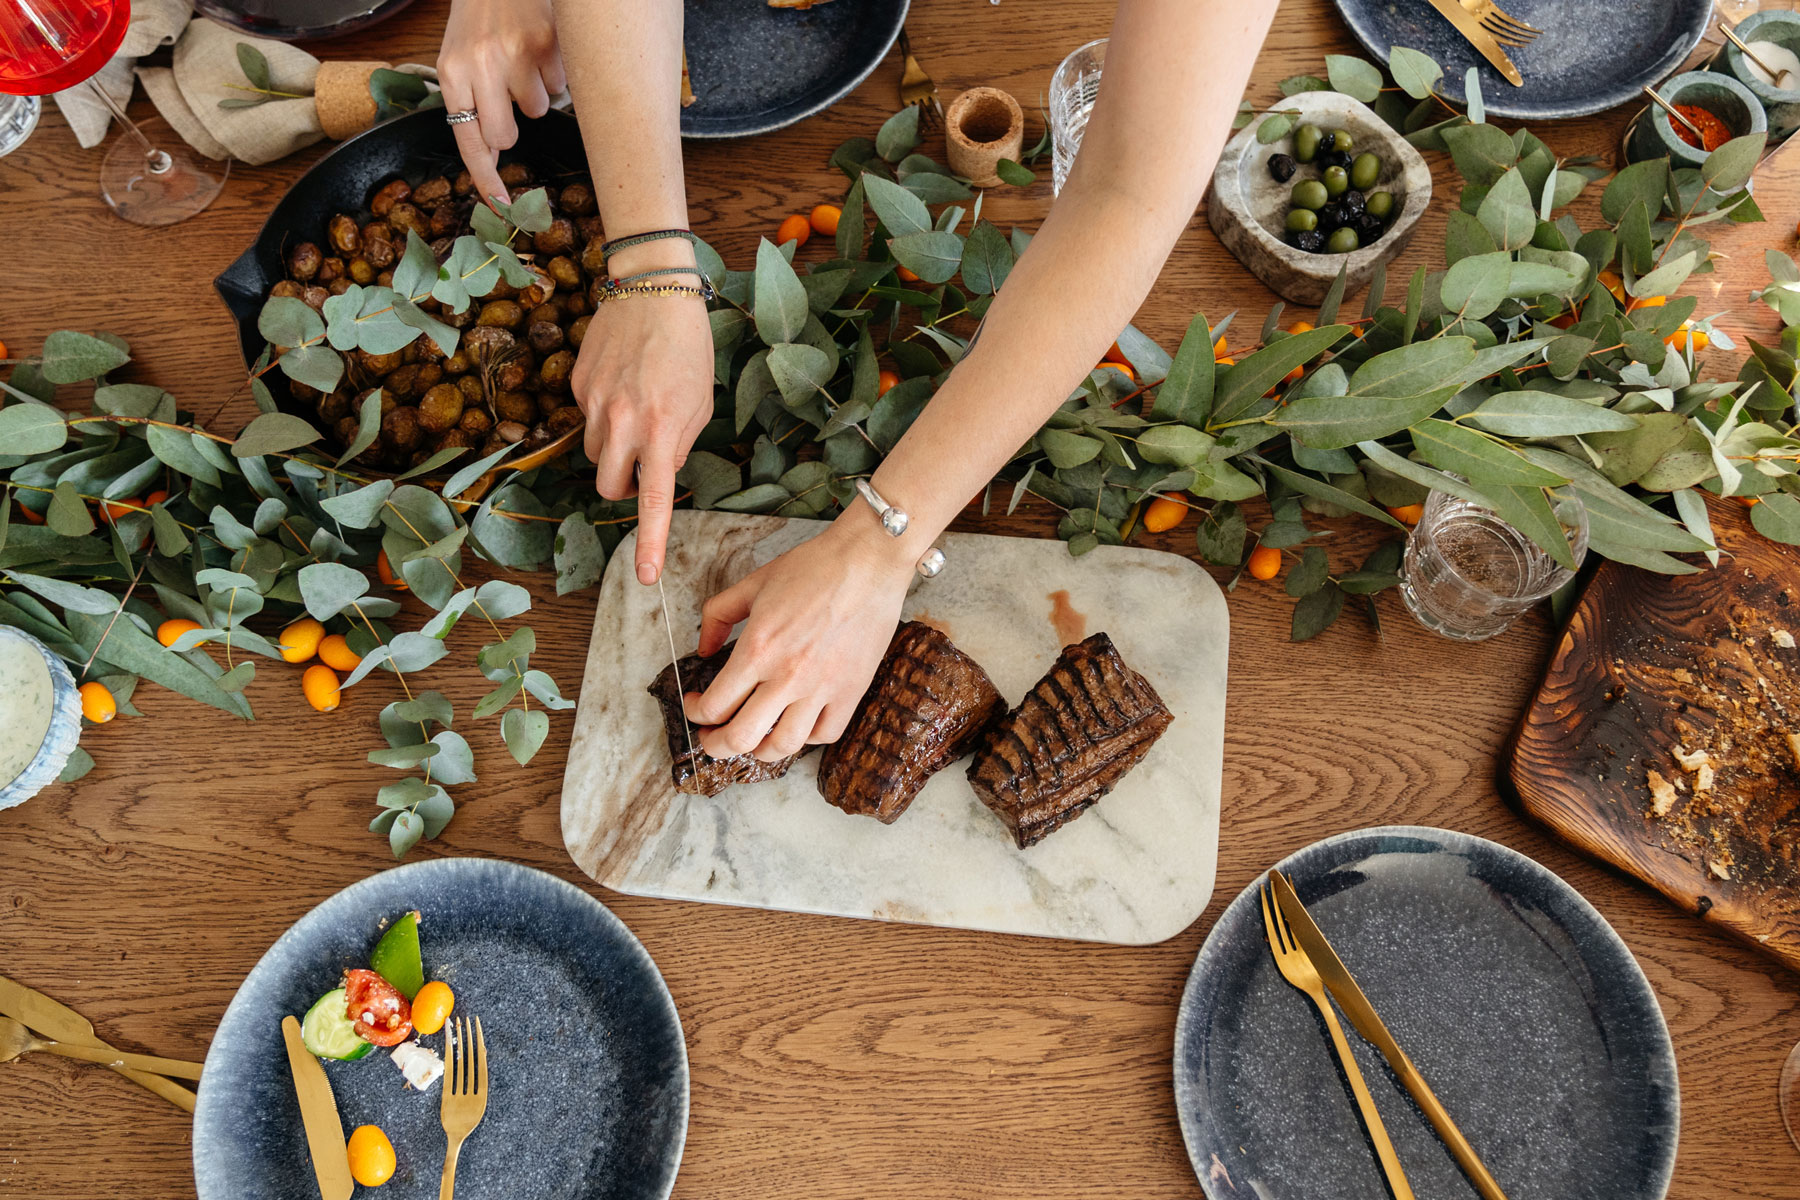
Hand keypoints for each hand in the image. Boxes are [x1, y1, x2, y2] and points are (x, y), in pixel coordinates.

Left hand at [436, 0, 566, 203]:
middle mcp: (481, 65)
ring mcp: (516, 55)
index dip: (485, 177)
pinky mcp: (546, 44)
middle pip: (507, 135)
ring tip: (522, 60)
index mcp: (452, 72)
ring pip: (538, 109)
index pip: (468, 139)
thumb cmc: (478, 19)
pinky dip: (553, 72)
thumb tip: (494, 152)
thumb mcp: (458, 57)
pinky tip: (539, 48)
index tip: (500, 205)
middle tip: (508, 99)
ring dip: (535, 92)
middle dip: (512, 127)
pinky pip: (559, 85)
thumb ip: (470, 101)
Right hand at [571, 291, 713, 583]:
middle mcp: (622, 421)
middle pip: (607, 486)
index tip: (645, 577)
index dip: (649, 542)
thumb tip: (657, 470)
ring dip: (613, 451)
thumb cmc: (688, 345)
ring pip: (594, 454)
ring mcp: (594, 403)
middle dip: (622, 488)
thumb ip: (679, 443)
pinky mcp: (577, 384)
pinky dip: (603, 412)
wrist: (652, 287)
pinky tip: (622, 382)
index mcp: (662, 429)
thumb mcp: (700, 402)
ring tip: (636, 414)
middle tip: (642, 470)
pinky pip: (586, 417)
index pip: (653, 501)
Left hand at [685, 518, 915, 762]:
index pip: (714, 705)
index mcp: (757, 648)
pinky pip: (824, 734)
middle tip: (712, 738)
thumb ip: (718, 615)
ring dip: (758, 751)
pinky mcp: (851, 691)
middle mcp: (787, 676)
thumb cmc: (814, 567)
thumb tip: (702, 648)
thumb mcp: (753, 583)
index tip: (697, 705)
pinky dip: (805, 738)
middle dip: (716, 745)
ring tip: (752, 740)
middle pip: (740, 737)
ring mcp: (821, 688)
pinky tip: (796, 724)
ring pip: (782, 746)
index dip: (696, 713)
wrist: (868, 561)